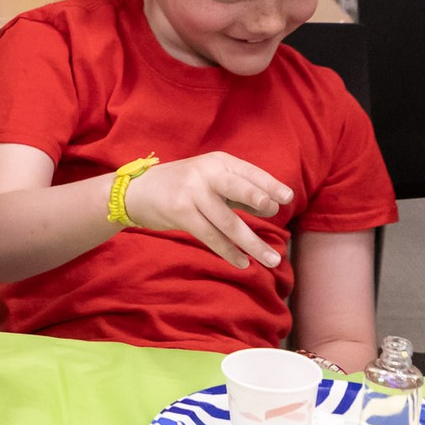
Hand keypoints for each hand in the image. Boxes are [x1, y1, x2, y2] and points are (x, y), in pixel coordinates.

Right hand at [120, 152, 292, 269]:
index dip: (269, 184)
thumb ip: (238, 190)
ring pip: (227, 221)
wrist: (136, 191)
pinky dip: (228, 252)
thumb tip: (272, 205)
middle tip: (274, 210)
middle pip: (235, 186)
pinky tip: (242, 263)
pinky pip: (211, 236)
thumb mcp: (209, 179)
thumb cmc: (181, 186)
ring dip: (251, 243)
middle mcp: (204, 173)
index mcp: (216, 162)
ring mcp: (191, 193)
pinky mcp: (180, 212)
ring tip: (272, 260)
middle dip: (255, 197)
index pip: (248, 172)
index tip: (288, 198)